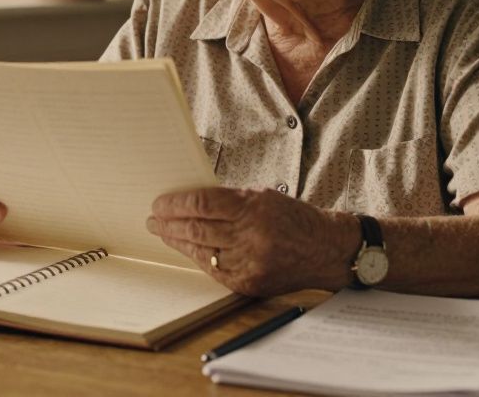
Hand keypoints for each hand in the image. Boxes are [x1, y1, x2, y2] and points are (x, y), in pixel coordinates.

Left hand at [147, 187, 354, 296]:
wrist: (325, 250)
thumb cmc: (293, 218)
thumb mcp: (263, 197)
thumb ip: (228, 200)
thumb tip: (190, 202)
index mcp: (254, 208)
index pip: (203, 203)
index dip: (176, 203)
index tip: (159, 203)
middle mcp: (251, 236)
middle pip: (197, 228)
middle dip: (169, 224)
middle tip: (153, 219)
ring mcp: (250, 263)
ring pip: (202, 251)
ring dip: (178, 242)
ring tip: (163, 233)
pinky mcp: (249, 283)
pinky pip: (214, 269)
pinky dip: (198, 258)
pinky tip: (187, 250)